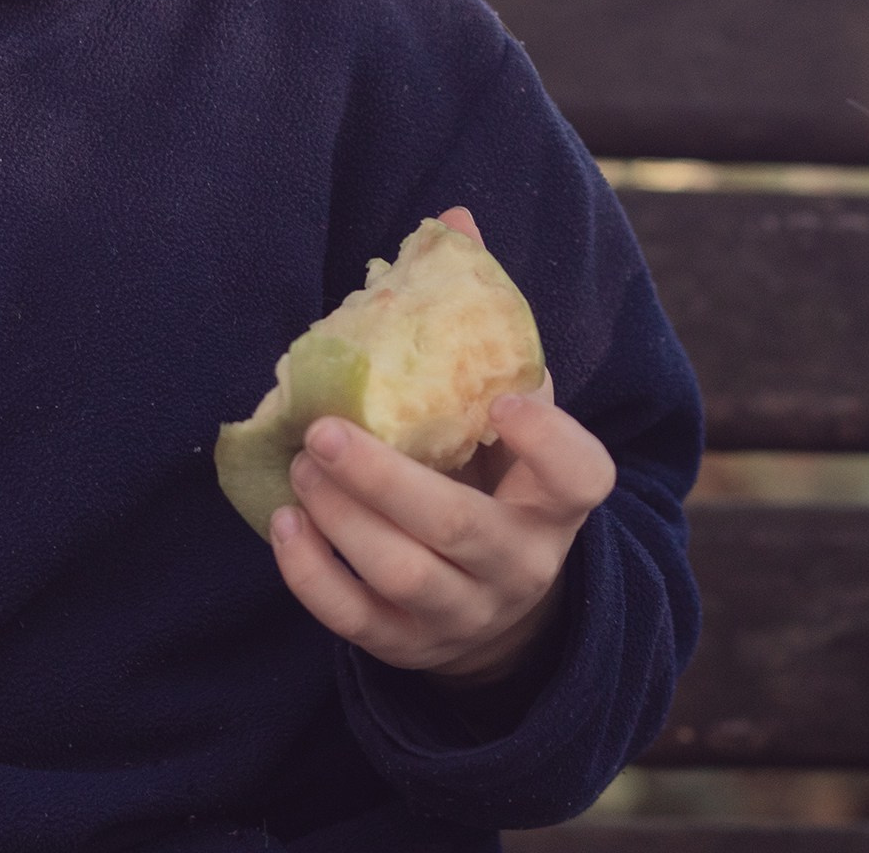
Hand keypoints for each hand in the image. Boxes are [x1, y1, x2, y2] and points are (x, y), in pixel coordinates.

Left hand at [269, 208, 616, 683]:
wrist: (494, 604)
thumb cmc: (495, 477)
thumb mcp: (506, 412)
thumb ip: (483, 327)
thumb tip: (452, 219)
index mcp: (557, 499)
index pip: (581, 475)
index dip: (548, 442)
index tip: (501, 402)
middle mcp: (522, 561)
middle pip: (457, 526)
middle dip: (385, 479)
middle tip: (326, 431)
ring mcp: (465, 611)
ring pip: (402, 574)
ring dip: (342, 517)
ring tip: (302, 464)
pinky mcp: (410, 648)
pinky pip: (356, 621)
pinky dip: (312, 574)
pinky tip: (286, 524)